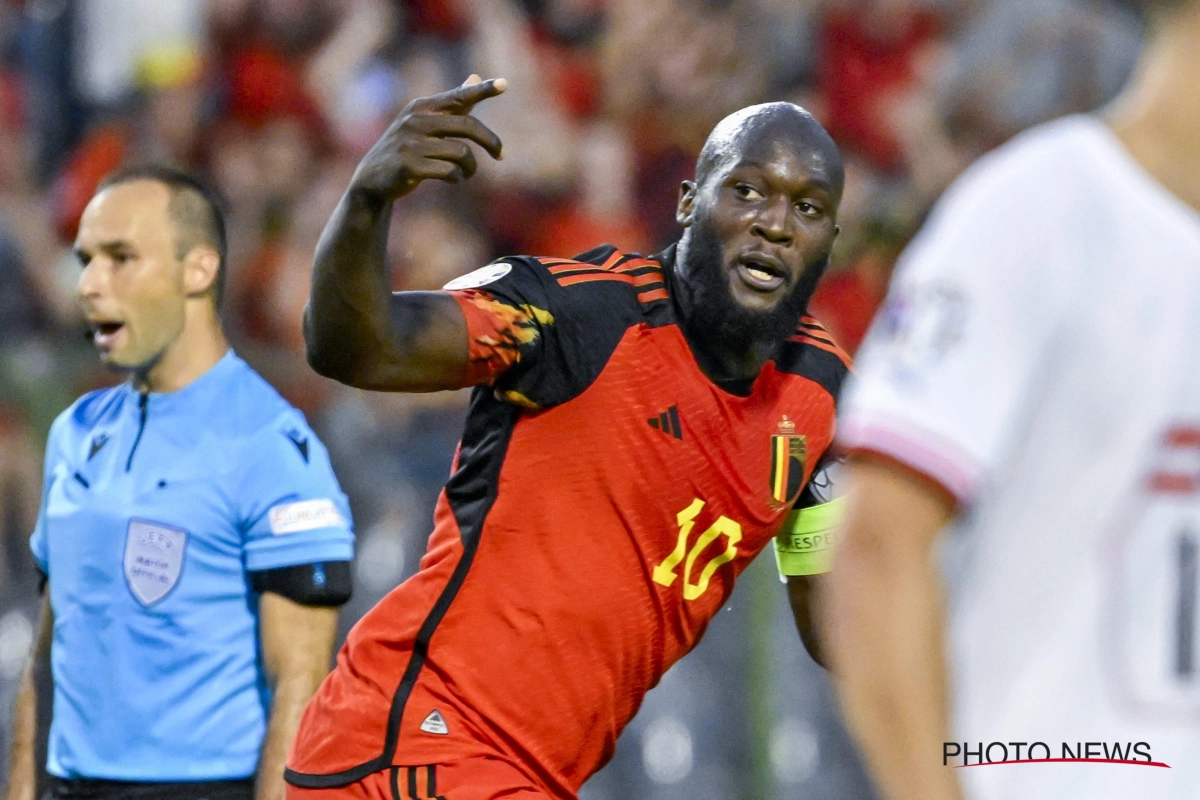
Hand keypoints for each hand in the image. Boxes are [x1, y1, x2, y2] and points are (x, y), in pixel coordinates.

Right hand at [351, 74, 505, 200]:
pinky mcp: (409, 166)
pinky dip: (457, 177)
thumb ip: (452, 105)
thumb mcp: (425, 124)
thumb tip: (474, 77)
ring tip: (466, 173)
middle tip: (501, 155)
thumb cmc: (406, 149)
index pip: (458, 96)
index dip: (482, 91)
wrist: (372, 179)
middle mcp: (416, 120)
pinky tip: (453, 179)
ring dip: (470, 167)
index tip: (504, 84)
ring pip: (462, 153)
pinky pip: (449, 171)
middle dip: (491, 142)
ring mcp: (411, 143)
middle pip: (468, 126)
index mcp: (422, 107)